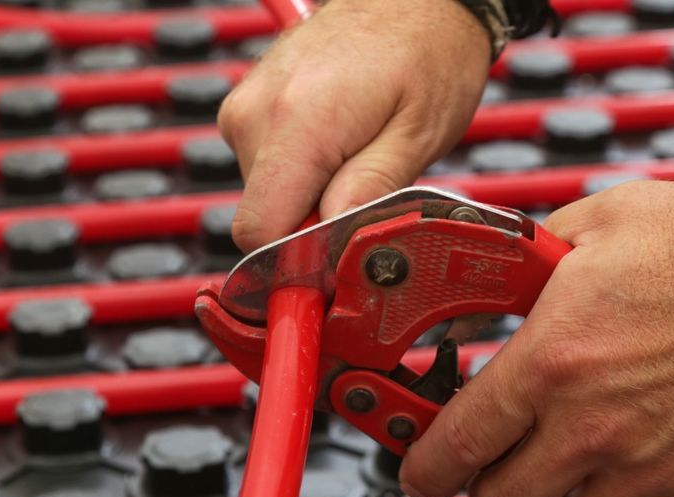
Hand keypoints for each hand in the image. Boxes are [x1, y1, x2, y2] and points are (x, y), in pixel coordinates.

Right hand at [217, 0, 489, 251]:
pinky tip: (336, 142)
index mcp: (298, 122)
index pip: (259, 231)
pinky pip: (263, 168)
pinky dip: (299, 171)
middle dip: (310, 223)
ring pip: (264, 195)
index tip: (329, 266)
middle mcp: (257, 113)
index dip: (294, 261)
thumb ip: (370, 194)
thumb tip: (329, 245)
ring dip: (307, 195)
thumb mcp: (419, 135)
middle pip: (263, 217)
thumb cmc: (428, 53)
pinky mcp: (246, 106)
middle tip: (363, 192)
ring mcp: (245, 106)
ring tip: (355, 155)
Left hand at [399, 181, 673, 496]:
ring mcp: (647, 469)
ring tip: (543, 481)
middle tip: (486, 463)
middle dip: (479, 485)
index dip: (422, 464)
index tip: (416, 467)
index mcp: (554, 360)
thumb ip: (529, 260)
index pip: (458, 442)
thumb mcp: (602, 224)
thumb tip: (487, 280)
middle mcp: (592, 426)